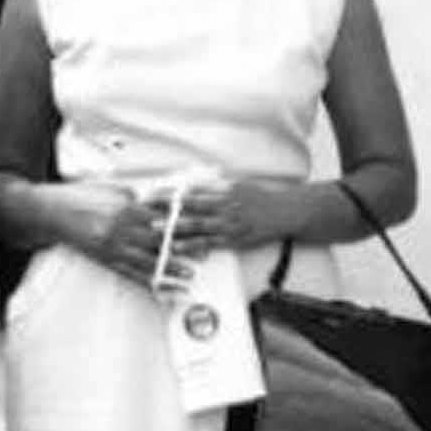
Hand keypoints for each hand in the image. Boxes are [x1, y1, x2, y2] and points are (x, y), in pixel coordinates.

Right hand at [58, 182, 199, 289]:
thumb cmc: (80, 198)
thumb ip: (137, 197)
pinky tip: (160, 289)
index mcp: (126, 207)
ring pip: (148, 261)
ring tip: (189, 276)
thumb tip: (161, 202)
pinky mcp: (104, 259)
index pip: (162, 216)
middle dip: (183, 249)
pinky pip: (130, 274)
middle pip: (159, 241)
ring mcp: (112, 246)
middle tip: (203, 255)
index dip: (183, 224)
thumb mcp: (112, 189)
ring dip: (170, 270)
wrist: (51, 212)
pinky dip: (147, 283)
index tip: (200, 228)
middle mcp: (121, 228)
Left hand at [163, 179, 297, 255]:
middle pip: (189, 207)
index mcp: (223, 190)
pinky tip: (177, 247)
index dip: (171, 193)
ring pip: (196, 226)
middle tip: (146, 212)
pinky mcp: (234, 240)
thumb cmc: (259, 198)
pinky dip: (192, 245)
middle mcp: (224, 205)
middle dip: (166, 210)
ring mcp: (229, 223)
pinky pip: (209, 243)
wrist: (283, 213)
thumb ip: (215, 186)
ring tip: (155, 230)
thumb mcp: (237, 185)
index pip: (191, 190)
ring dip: (174, 228)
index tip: (153, 195)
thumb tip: (192, 184)